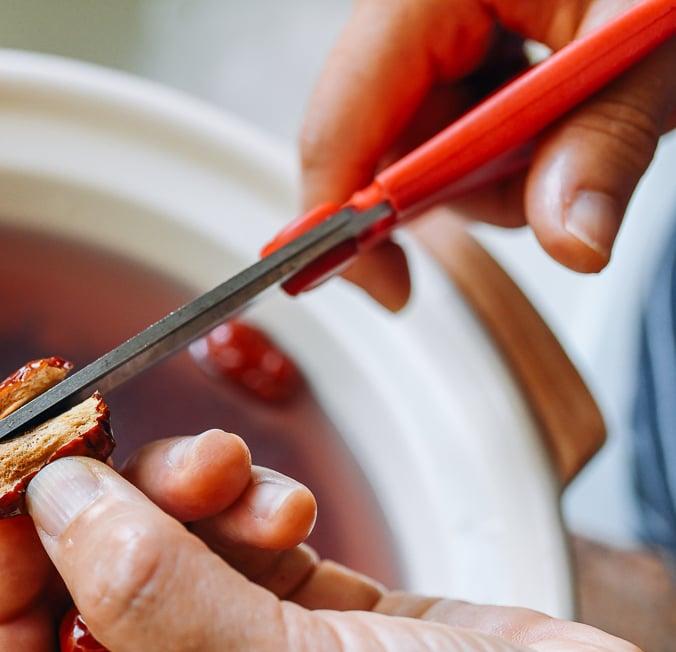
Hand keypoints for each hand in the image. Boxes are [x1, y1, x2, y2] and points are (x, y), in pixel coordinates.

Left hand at [0, 430, 675, 651]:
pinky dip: (248, 510)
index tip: (8, 473)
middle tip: (116, 438)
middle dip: (108, 514)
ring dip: (186, 497)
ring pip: (161, 560)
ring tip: (234, 474)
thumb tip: (47, 501)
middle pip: (84, 604)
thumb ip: (152, 599)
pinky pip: (236, 548)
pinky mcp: (309, 633)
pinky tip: (285, 506)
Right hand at [301, 0, 675, 309]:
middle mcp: (407, 11)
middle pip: (382, 147)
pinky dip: (513, 143)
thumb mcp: (649, 46)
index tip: (394, 289)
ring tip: (587, 119)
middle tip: (560, 177)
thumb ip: (605, 139)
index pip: (339, 126)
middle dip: (469, 186)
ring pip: (425, 148)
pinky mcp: (458, 40)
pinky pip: (457, 124)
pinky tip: (566, 109)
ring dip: (504, 168)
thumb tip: (572, 241)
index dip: (349, 219)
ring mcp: (430, 26)